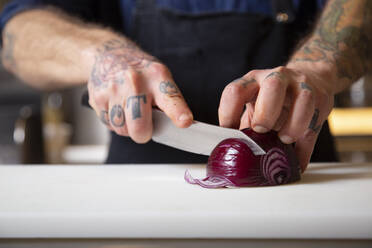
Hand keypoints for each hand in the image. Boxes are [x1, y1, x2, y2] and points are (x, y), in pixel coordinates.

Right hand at [87, 39, 192, 142]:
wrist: (109, 54)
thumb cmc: (140, 72)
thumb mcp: (160, 78)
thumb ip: (169, 102)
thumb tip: (176, 127)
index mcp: (157, 77)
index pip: (170, 98)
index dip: (178, 113)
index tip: (185, 122)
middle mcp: (134, 82)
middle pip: (139, 127)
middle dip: (143, 133)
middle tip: (145, 126)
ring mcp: (113, 90)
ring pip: (122, 130)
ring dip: (128, 128)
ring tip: (129, 111)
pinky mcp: (97, 98)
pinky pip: (109, 125)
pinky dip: (115, 122)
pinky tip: (117, 108)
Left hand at [218, 66, 333, 171]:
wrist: (311, 77)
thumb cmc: (275, 98)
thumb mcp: (256, 104)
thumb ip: (245, 125)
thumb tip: (234, 155)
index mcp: (253, 80)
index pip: (236, 91)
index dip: (229, 114)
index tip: (230, 134)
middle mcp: (277, 78)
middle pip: (273, 85)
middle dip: (266, 112)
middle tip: (261, 130)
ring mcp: (301, 85)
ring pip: (303, 99)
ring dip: (293, 125)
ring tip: (284, 140)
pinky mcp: (321, 99)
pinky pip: (315, 123)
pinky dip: (304, 148)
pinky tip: (296, 160)